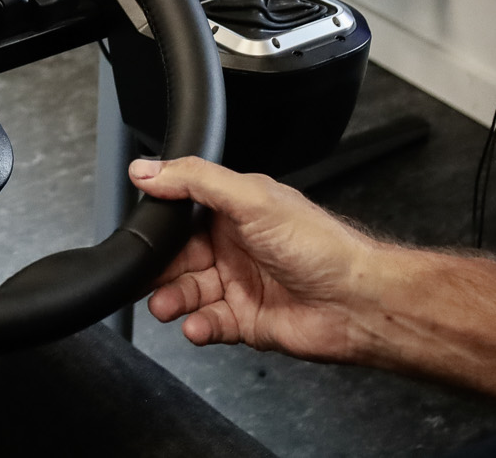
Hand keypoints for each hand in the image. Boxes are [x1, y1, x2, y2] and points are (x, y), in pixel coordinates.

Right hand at [130, 156, 389, 362]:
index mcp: (234, 210)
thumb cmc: (321, 246)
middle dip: (157, 269)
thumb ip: (196, 181)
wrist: (358, 303)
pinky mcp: (245, 321)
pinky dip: (197, 327)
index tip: (137, 233)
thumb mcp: (252, 199)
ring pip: (187, 292)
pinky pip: (208, 324)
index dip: (158, 225)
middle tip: (144, 277)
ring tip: (168, 305)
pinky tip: (198, 325)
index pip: (181, 213)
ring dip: (171, 299)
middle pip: (177, 257)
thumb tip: (147, 169)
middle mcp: (233, 247)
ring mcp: (239, 285)